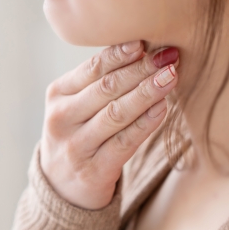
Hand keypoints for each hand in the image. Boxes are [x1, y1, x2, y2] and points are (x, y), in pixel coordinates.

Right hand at [40, 41, 178, 209]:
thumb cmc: (77, 135)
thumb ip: (98, 82)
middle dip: (141, 70)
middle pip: (106, 88)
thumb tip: (142, 49)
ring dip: (147, 93)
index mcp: (57, 95)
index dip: (121, 54)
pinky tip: (162, 108)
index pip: (92, 69)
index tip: (146, 42)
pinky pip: (125, 142)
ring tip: (171, 77)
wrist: (61, 187)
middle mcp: (61, 119)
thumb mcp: (75, 105)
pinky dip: (145, 123)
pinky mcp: (93, 170)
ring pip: (116, 113)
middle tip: (169, 56)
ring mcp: (76, 146)